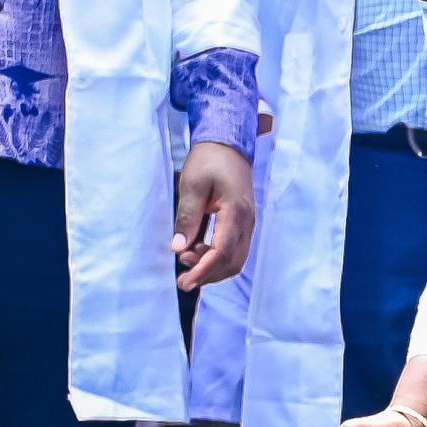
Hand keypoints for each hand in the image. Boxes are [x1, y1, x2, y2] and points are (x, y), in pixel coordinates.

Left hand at [171, 140, 253, 289]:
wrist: (228, 144)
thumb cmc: (209, 160)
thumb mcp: (192, 185)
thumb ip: (187, 217)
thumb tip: (179, 248)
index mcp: (236, 212)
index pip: (222, 252)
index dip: (203, 271)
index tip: (185, 282)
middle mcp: (247, 222)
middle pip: (232, 262)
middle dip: (207, 274)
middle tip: (182, 277)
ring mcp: (248, 224)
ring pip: (235, 260)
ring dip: (211, 267)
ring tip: (187, 259)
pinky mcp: (243, 223)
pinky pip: (234, 250)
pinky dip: (216, 258)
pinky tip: (197, 251)